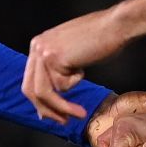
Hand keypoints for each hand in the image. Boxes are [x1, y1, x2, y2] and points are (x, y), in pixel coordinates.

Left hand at [23, 5, 129, 120]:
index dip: (40, 102)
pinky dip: (76, 82)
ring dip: (61, 107)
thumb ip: (58, 71)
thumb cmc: (101, 40)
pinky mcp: (54, 58)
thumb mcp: (72, 54)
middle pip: (30, 89)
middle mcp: (36, 46)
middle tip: (63, 121)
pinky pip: (61, 85)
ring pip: (43, 92)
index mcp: (38, 45)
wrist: (115, 25)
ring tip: (79, 113)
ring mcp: (43, 51)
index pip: (30, 80)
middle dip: (46, 109)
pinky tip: (84, 67)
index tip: (55, 116)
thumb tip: (48, 102)